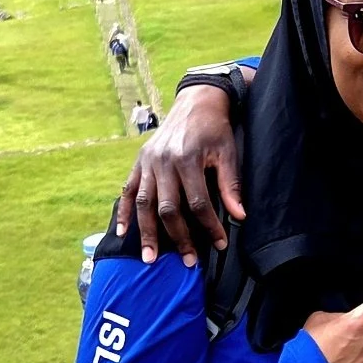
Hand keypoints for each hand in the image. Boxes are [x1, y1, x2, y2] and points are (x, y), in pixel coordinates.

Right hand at [117, 82, 246, 265]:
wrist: (196, 101)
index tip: (220, 244)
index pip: (198, 203)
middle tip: (187, 261)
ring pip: (145, 203)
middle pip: (168, 208)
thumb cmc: (215, 129)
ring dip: (147, 233)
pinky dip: (124, 211)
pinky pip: (128, 190)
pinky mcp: (139, 161)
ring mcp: (148, 162)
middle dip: (178, 237)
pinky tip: (123, 232)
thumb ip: (230, 185)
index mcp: (187, 160)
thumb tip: (240, 216)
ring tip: (151, 258)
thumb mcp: (228, 153)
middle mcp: (163, 162)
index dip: (209, 227)